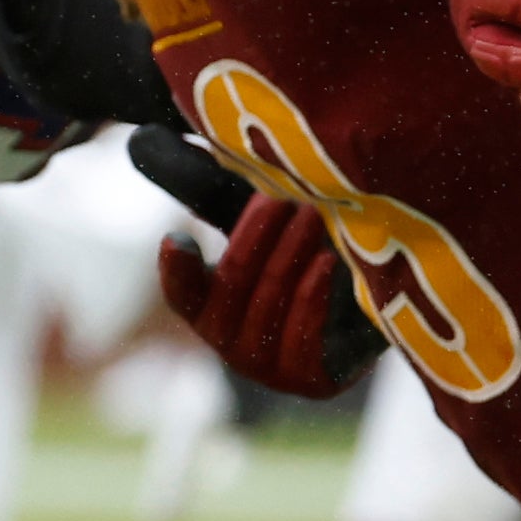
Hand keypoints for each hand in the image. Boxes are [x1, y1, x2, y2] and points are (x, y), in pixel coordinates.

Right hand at [155, 193, 382, 398]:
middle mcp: (230, 344)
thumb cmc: (305, 253)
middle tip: (283, 196)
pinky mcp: (310, 381)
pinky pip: (302, 338)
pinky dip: (311, 297)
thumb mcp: (259, 223)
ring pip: (268, 306)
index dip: (176, 270)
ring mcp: (268, 369)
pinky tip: (328, 262)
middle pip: (232, 286)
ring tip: (315, 217)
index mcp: (209, 309)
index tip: (177, 238)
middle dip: (257, 238)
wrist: (374, 304)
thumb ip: (212, 193)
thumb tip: (146, 139)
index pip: (182, 294)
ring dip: (290, 257)